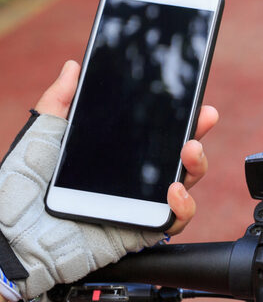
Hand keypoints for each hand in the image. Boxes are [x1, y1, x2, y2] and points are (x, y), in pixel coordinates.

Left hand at [0, 60, 218, 301]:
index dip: (179, 115)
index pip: (157, 131)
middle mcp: (135, 177)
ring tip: (189, 151)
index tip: (193, 99)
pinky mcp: (142, 230)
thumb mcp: (42, 135)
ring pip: (186, 183)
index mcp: (118, 153)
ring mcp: (141, 203)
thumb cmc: (20, 188)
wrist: (11, 233)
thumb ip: (59, 101)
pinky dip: (184, 206)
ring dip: (196, 164)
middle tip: (203, 116)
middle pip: (179, 154)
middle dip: (197, 132)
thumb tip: (74, 67)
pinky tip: (174, 190)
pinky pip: (176, 220)